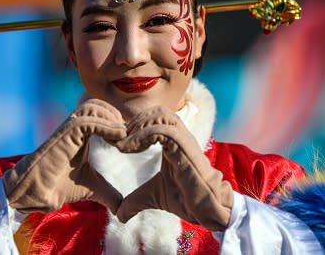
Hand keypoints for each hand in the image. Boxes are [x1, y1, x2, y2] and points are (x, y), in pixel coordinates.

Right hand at [3, 99, 125, 213]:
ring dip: (112, 119)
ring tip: (120, 140)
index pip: (102, 111)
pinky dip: (106, 127)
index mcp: (81, 132)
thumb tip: (123, 210)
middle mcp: (74, 126)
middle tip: (127, 139)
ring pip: (93, 106)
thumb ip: (109, 193)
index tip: (129, 141)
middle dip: (116, 116)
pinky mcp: (64, 134)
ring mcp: (68, 128)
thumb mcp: (92, 187)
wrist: (37, 194)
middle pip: (99, 103)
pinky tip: (115, 143)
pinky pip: (88, 119)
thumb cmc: (59, 186)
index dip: (118, 121)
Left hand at [115, 106, 233, 230]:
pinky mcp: (185, 147)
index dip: (135, 125)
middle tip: (120, 141)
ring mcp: (184, 139)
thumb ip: (135, 200)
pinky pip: (163, 130)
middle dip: (136, 121)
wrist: (206, 210)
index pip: (155, 117)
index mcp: (174, 141)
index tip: (118, 143)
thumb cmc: (185, 199)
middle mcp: (180, 136)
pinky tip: (130, 149)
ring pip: (162, 114)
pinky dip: (142, 135)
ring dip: (138, 125)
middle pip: (159, 110)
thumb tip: (119, 215)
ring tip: (123, 145)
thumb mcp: (152, 196)